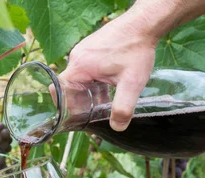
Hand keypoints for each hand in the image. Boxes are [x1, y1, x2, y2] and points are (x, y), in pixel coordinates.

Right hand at [59, 12, 157, 130]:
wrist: (144, 24)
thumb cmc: (137, 49)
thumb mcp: (132, 83)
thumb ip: (123, 108)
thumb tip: (117, 127)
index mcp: (80, 67)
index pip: (59, 91)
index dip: (66, 106)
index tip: (78, 117)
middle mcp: (77, 58)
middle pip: (70, 86)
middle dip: (81, 101)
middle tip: (95, 112)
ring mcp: (83, 51)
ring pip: (80, 79)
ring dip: (90, 91)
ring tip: (105, 100)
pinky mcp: (91, 48)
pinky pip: (87, 70)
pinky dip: (95, 81)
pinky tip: (109, 85)